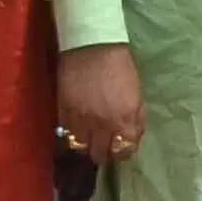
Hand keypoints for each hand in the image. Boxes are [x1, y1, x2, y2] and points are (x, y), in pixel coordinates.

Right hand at [53, 45, 143, 163]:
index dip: (122, 152)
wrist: (93, 46)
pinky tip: (76, 127)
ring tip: (88, 138)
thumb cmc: (120, 67)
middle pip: (100, 155)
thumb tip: (131, 139)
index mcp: (125, 120)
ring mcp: (81, 120)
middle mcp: (103, 125)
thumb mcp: (137, 95)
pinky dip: (71, 134)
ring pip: (81, 148)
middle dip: (103, 152)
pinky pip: (66, 134)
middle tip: (103, 144)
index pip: (124, 152)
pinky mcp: (64, 112)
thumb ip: (136, 120)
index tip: (119, 147)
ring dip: (85, 145)